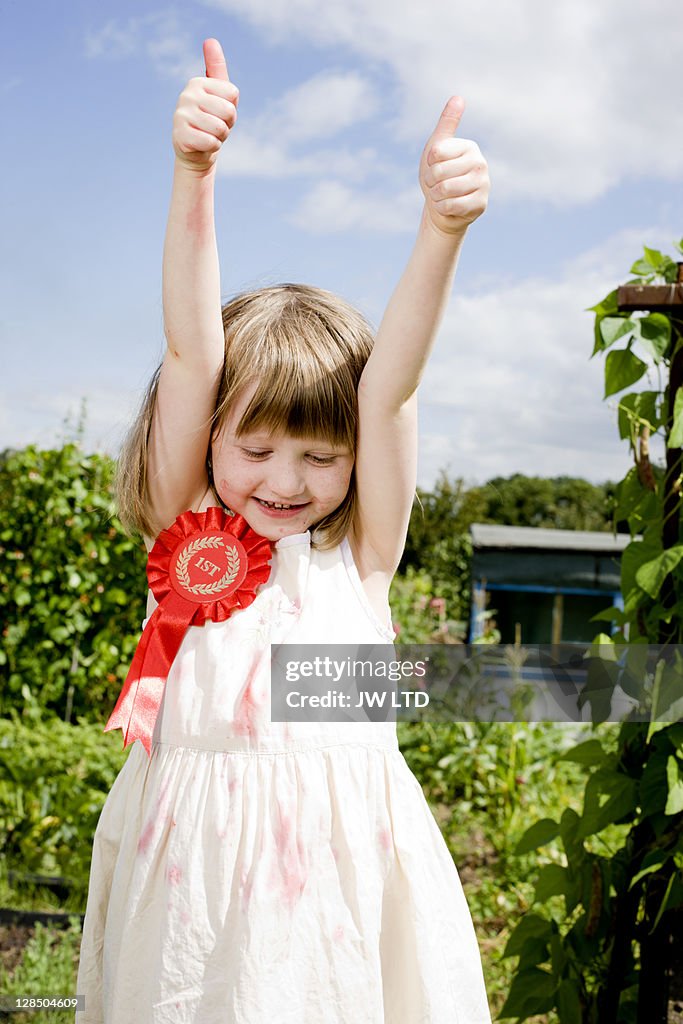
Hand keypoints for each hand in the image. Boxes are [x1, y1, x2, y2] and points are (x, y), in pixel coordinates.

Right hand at [172, 39, 239, 171]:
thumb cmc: (211, 120)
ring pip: (220, 128)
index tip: (220, 113)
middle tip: (214, 127)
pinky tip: (202, 145)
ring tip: (209, 135)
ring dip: (220, 137)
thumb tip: (210, 41)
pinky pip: (211, 142)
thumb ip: (216, 68)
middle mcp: (186, 95)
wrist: (196, 151)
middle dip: (227, 125)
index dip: (232, 108)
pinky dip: (212, 147)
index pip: (233, 94)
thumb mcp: (219, 93)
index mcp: (197, 82)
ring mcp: (181, 115)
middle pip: (229, 111)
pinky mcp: (179, 136)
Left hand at [419, 97, 488, 235]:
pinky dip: (443, 208)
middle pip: (440, 172)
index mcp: (469, 146)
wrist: (442, 208)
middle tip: (437, 184)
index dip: (429, 164)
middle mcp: (480, 163)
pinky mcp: (481, 204)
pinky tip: (448, 206)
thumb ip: (447, 124)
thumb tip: (458, 97)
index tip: (434, 166)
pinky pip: (452, 206)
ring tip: (442, 195)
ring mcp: (483, 184)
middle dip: (431, 182)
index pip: (436, 153)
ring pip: (445, 189)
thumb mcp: (436, 148)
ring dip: (436, 196)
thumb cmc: (438, 175)